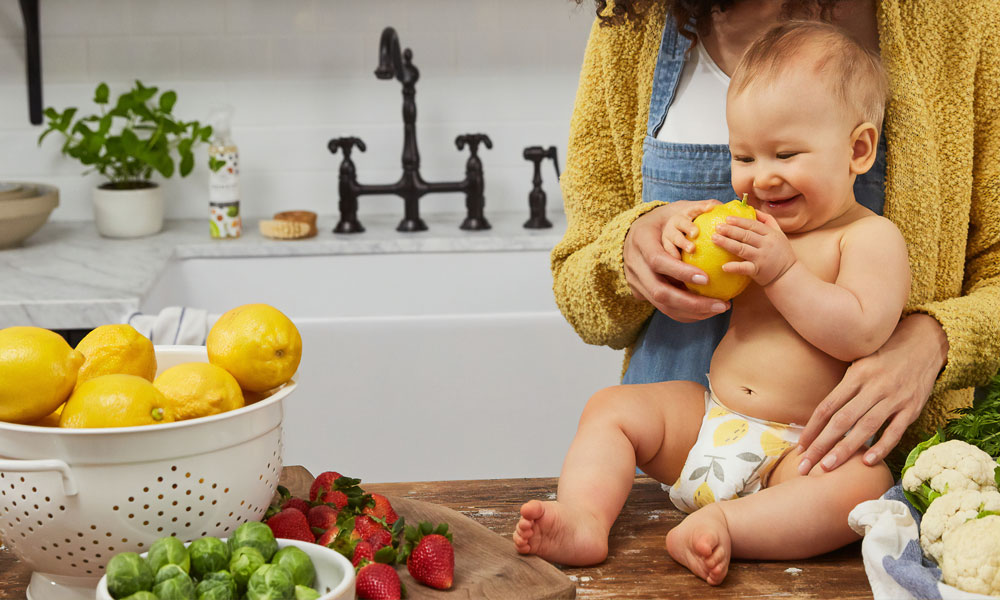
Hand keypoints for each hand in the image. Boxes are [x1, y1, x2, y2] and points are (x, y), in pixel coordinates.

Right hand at [623, 200, 730, 322]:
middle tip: (721, 304)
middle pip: (659, 291)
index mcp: (640, 242)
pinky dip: (686, 313)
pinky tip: (707, 311)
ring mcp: (636, 282)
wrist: (630, 235)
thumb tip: (721, 205)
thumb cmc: (659, 221)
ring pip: (662, 305)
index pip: (658, 260)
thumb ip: (693, 210)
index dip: (680, 272)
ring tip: (719, 308)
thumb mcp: (671, 211)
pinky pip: (664, 309)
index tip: (707, 278)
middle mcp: (635, 266)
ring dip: (692, 311)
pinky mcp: (641, 293)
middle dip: (692, 302)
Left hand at [712, 212, 795, 286]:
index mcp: (771, 234)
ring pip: (742, 249)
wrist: (788, 275)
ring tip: (714, 239)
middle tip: (717, 227)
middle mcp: (767, 244)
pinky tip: (724, 266)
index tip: (727, 218)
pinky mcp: (758, 271)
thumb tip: (753, 209)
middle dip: (730, 230)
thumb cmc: (781, 253)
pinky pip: (744, 268)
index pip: (753, 225)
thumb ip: (768, 220)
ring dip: (727, 243)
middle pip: (746, 235)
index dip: (740, 221)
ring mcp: (762, 258)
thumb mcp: (779, 234)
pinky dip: (734, 267)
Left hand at [795, 314, 949, 473]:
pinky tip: (866, 462)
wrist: (925, 344)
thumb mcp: (860, 362)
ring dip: (845, 450)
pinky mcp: (912, 409)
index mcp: (856, 375)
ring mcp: (894, 399)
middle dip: (821, 445)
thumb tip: (821, 415)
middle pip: (841, 420)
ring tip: (827, 467)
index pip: (827, 406)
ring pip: (865, 428)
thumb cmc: (885, 355)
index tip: (800, 446)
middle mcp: (873, 387)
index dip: (812, 428)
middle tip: (805, 465)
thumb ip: (845, 386)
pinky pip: (895, 431)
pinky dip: (881, 447)